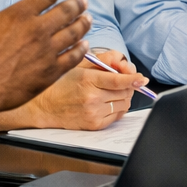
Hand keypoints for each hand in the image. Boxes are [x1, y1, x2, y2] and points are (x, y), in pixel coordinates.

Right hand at [0, 0, 91, 113]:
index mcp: (19, 15)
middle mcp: (36, 30)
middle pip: (66, 11)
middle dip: (78, 4)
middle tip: (83, 2)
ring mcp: (46, 52)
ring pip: (74, 33)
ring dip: (83, 24)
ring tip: (88, 19)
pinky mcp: (50, 72)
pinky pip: (73, 57)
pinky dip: (81, 49)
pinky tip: (85, 45)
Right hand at [0, 50, 142, 129]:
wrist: (44, 105)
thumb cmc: (61, 83)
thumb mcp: (80, 66)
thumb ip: (104, 62)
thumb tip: (125, 65)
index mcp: (88, 80)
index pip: (118, 80)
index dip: (133, 79)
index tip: (142, 79)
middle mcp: (91, 98)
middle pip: (125, 92)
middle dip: (127, 86)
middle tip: (120, 82)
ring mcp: (93, 113)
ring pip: (124, 104)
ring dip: (123, 97)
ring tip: (110, 92)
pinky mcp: (94, 124)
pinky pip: (117, 115)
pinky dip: (117, 108)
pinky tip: (106, 103)